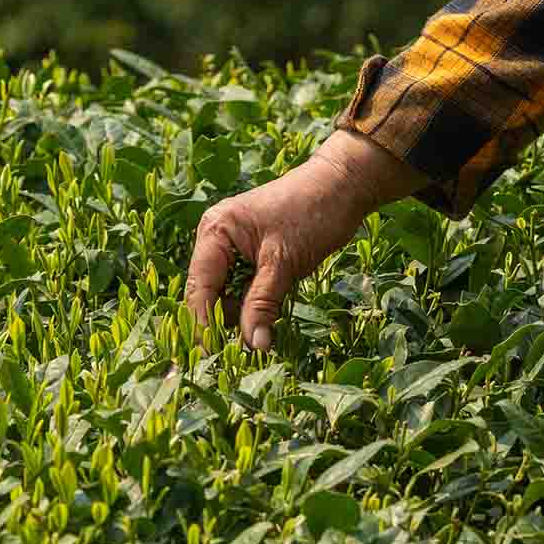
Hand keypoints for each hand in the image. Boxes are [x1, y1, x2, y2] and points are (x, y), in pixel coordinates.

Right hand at [184, 130, 424, 349]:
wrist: (344, 185)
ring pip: (226, 294)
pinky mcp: (251, 254)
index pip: (200, 288)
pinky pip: (243, 287)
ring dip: (241, 315)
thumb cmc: (312, 214)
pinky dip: (253, 305)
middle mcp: (216, 238)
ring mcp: (232, 246)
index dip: (205, 325)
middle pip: (208, 294)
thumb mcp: (284, 264)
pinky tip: (266, 319)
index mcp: (215, 232)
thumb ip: (263, 305)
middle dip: (223, 322)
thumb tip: (253, 347)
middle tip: (241, 353)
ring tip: (259, 337)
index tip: (213, 358)